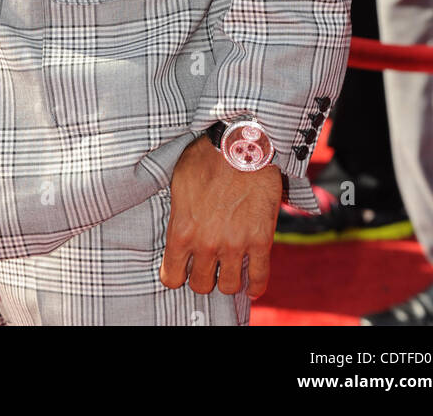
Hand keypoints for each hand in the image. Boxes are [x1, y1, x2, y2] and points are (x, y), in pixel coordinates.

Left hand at [160, 133, 281, 298]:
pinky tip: (252, 285)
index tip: (183, 267)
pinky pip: (260, 279)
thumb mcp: (178, 183)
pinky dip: (256, 286)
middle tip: (208, 265)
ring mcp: (235, 245)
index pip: (172, 277)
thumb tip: (175, 227)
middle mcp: (206, 244)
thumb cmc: (206, 157)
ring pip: (229, 287)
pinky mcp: (261, 241)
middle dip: (203, 277)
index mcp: (182, 231)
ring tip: (229, 269)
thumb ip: (177, 213)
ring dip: (228, 280)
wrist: (240, 144)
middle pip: (201, 285)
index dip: (176, 274)